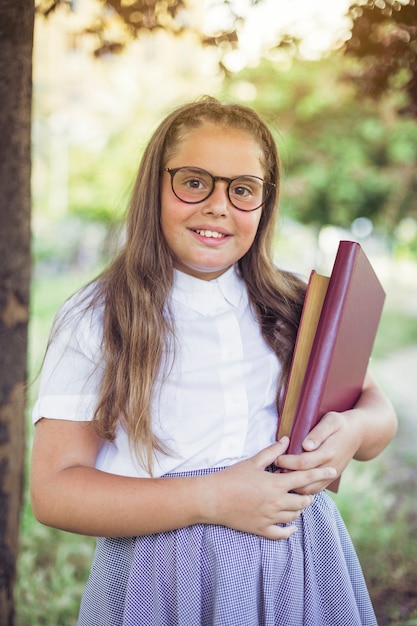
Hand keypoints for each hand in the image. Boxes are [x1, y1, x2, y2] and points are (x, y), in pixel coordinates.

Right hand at [203, 437, 336, 539]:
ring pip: (294, 516)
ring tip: (298, 503)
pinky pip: (281, 534)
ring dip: (299, 509)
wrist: (212, 499)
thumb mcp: (252, 461)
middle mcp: (276, 503)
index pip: (305, 478)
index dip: (321, 473)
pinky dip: (289, 530)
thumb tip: (286, 440)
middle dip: (309, 495)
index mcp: (275, 484)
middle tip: (309, 489)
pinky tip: (292, 526)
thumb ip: (272, 452)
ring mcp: (269, 518)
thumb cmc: (231, 477)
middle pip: (303, 501)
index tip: (333, 470)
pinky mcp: (261, 529)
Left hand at [277, 409, 361, 493]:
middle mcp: (331, 467)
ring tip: (280, 477)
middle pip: (305, 479)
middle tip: (274, 470)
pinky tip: (291, 483)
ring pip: (309, 490)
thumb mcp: (331, 421)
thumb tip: (305, 445)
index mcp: (329, 452)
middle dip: (287, 476)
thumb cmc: (340, 424)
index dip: (288, 461)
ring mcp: (331, 476)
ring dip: (293, 486)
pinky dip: (302, 490)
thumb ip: (318, 433)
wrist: (358, 434)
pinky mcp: (330, 479)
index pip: (304, 462)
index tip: (276, 457)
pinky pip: (315, 490)